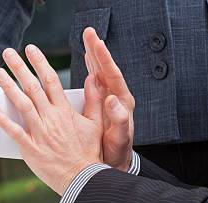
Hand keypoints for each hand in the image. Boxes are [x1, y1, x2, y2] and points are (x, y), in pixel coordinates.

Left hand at [0, 46, 104, 195]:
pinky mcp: (31, 149)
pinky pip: (14, 132)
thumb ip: (94, 101)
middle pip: (32, 87)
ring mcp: (40, 133)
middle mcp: (51, 118)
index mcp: (65, 111)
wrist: (83, 178)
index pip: (51, 80)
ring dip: (8, 87)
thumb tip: (95, 79)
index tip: (31, 49)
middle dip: (19, 68)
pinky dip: (2, 120)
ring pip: (22, 104)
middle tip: (7, 53)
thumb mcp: (95, 124)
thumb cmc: (89, 153)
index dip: (40, 62)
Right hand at [82, 28, 134, 170]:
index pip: (113, 76)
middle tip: (89, 32)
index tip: (97, 44)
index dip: (104, 59)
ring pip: (100, 74)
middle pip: (106, 70)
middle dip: (97, 51)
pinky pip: (94, 84)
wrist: (114, 163)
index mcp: (122, 104)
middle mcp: (116, 99)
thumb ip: (119, 120)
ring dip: (92, 57)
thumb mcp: (119, 139)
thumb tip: (113, 100)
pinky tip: (84, 63)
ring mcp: (108, 101)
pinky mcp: (100, 106)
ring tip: (86, 40)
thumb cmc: (117, 153)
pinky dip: (89, 71)